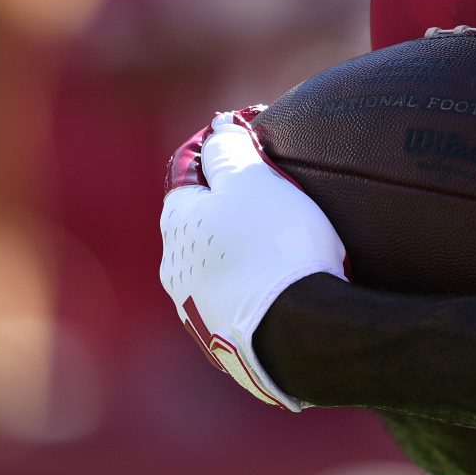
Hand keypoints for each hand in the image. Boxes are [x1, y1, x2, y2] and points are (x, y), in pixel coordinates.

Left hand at [159, 108, 347, 409]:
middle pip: (203, 225)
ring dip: (244, 255)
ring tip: (289, 248)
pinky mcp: (227, 346)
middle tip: (277, 198)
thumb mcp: (253, 179)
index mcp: (176, 224)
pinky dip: (259, 292)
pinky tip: (288, 290)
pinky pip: (241, 305)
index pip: (188, 175)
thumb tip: (217, 128)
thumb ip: (229, 150)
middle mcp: (176, 271)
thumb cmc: (274, 245)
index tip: (252, 148)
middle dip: (232, 209)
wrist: (299, 333)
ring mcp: (199, 313)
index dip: (219, 156)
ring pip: (220, 268)